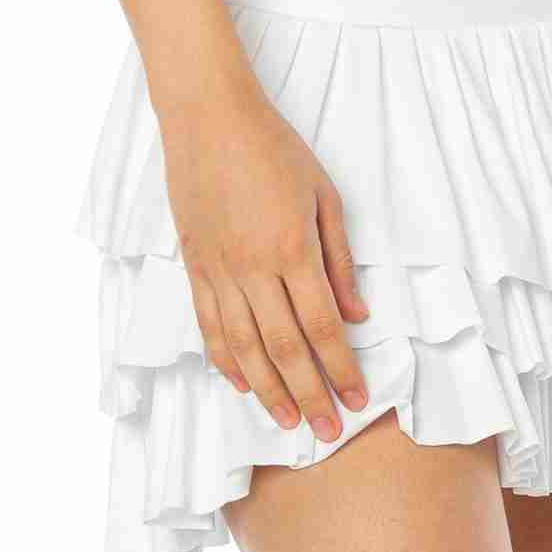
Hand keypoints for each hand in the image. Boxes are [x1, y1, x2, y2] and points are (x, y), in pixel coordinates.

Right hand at [161, 89, 372, 441]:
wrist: (209, 119)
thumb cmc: (274, 149)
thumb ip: (340, 260)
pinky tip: (241, 384)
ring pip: (243, 348)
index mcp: (292, 250)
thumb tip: (356, 314)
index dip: (342, 369)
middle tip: (327, 432)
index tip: (357, 399)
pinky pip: (209, 326)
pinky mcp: (194, 267)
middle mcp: (253, 269)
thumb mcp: (324, 195)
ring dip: (268, 391)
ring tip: (288, 421)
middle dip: (310, 395)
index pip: (322, 328)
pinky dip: (225, 361)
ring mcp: (219, 271)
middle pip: (285, 349)